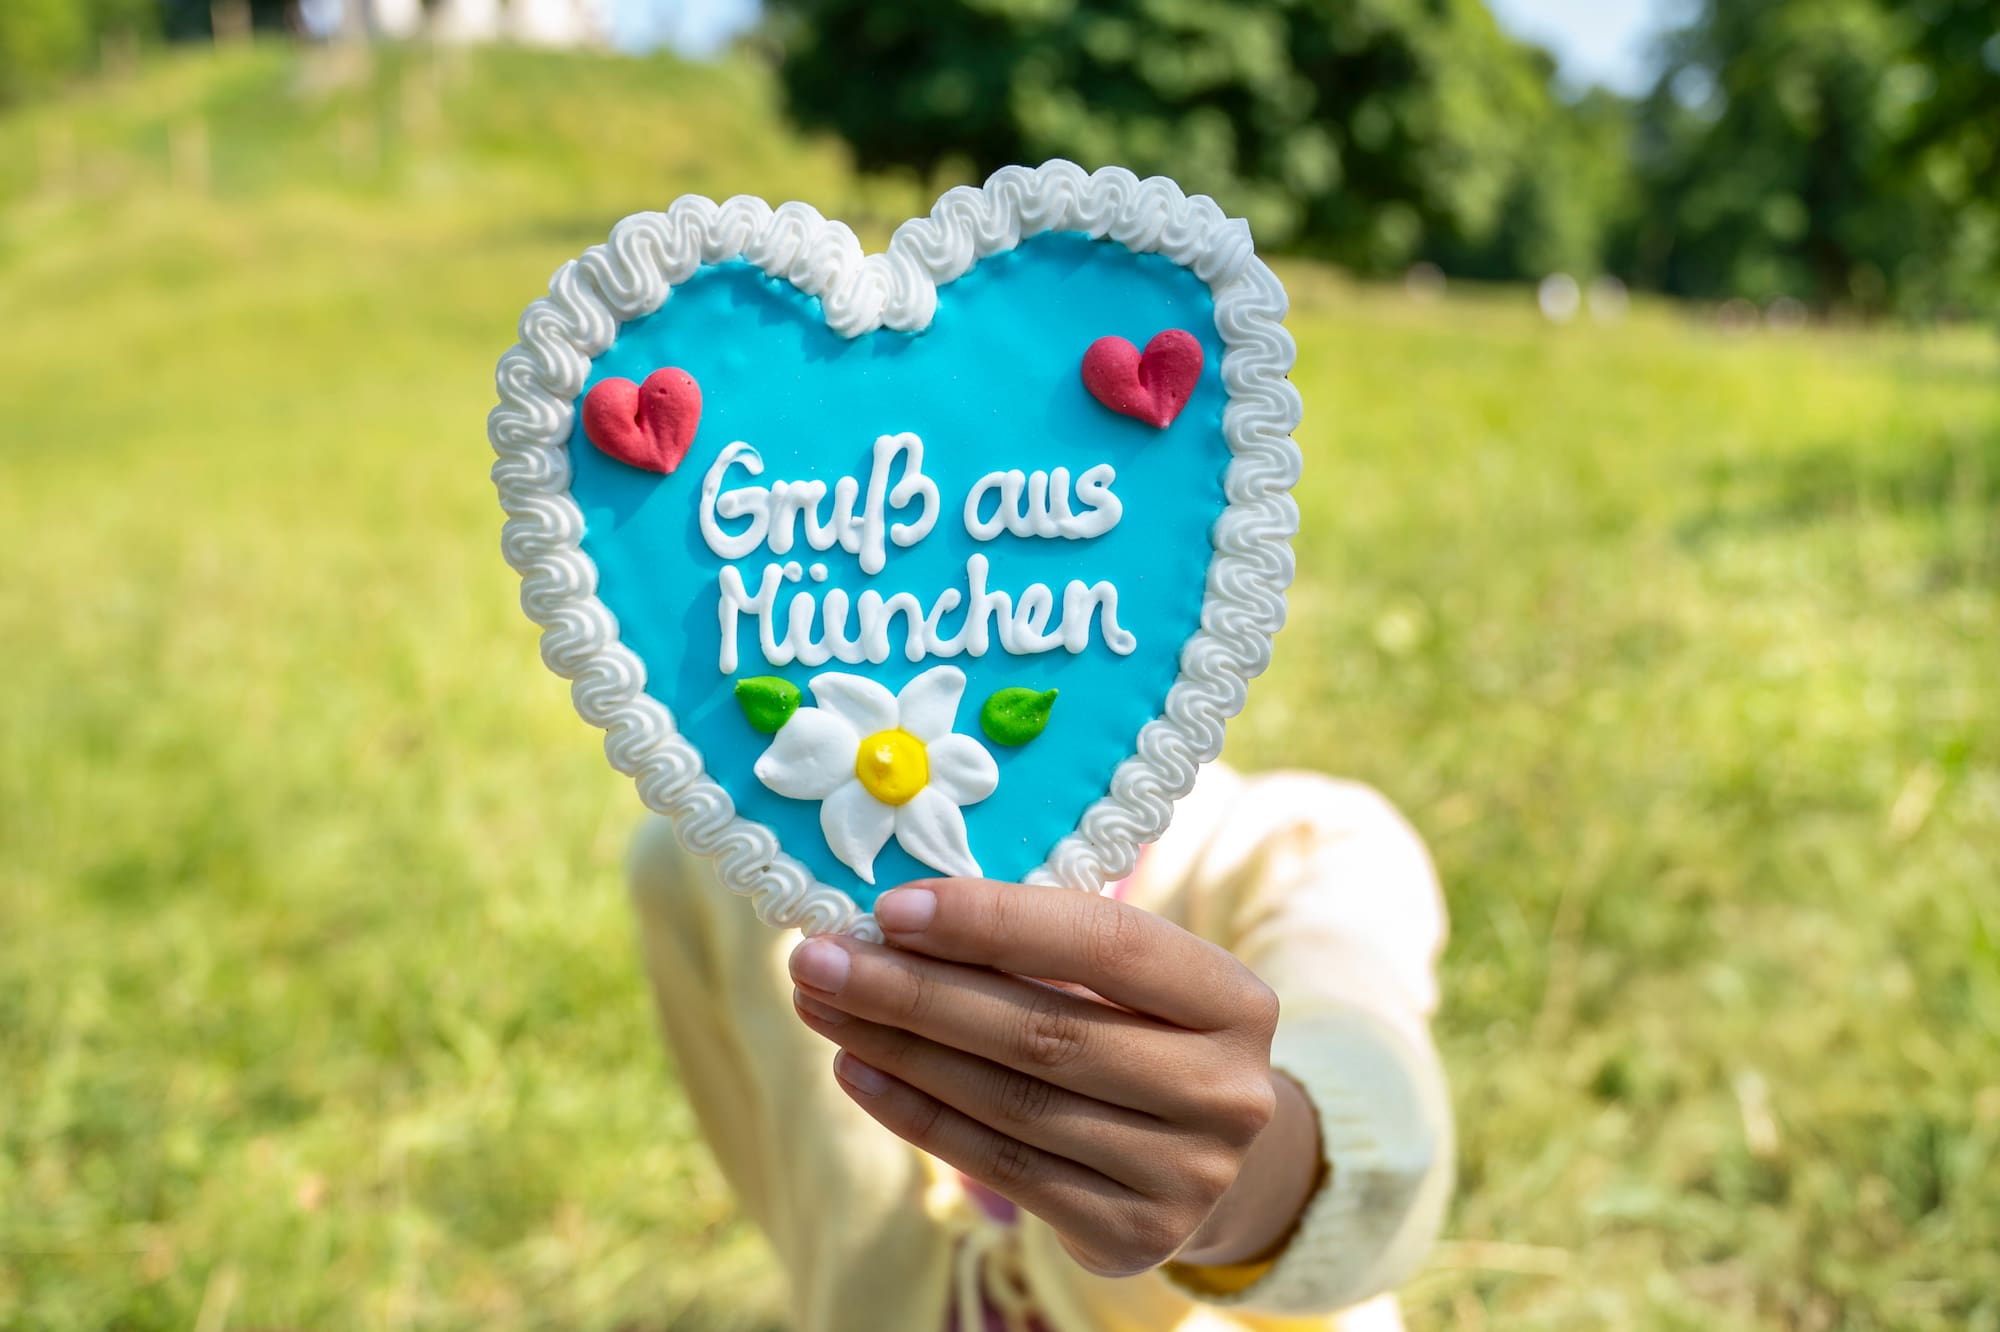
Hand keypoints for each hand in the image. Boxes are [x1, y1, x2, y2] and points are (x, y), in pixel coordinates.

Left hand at [787, 877, 1320, 1276]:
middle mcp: (1225, 1091)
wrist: (1212, 1160)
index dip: (995, 922)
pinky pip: (1000, 1166)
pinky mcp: (1132, 1234)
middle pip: (1044, 1031)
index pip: (1107, 944)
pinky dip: (917, 1115)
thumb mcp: (1126, 982)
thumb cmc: (1141, 1033)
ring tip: (823, 1006)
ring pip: (1011, 1102)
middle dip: (915, 990)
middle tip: (821, 958)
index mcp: (1234, 1000)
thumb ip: (1042, 945)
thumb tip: (896, 918)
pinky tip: (858, 1071)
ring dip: (898, 1049)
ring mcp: (1185, 1173)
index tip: (892, 908)